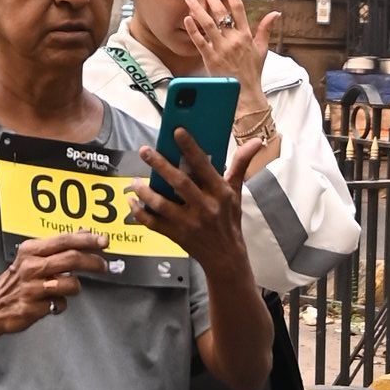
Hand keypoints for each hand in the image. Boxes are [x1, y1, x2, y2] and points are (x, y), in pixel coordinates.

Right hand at [0, 232, 109, 335]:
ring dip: (74, 287)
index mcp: (31, 250)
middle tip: (104, 266)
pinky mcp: (32, 307)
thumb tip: (86, 232)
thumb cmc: (19, 280)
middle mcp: (31, 266)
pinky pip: (60, 304)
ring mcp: (32, 288)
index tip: (104, 241)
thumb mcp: (34, 256)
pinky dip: (59, 304)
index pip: (64, 240)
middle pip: (71, 259)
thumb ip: (59, 245)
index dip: (87, 240)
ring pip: (70, 284)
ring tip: (66, 289)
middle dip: (93, 262)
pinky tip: (50, 303)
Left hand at [138, 132, 253, 275]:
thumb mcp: (236, 192)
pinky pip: (154, 224)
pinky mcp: (177, 236)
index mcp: (220, 193)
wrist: (226, 258)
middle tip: (145, 151)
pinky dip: (140, 213)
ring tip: (135, 181)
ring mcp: (189, 224)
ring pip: (163, 205)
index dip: (190, 148)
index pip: (204, 166)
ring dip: (146, 192)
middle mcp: (205, 207)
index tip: (177, 131)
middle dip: (161, 165)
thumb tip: (258, 141)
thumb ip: (241, 165)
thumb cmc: (229, 219)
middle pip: (180, 183)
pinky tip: (132, 202)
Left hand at [181, 0, 283, 157]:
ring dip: (197, 8)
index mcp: (246, 34)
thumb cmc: (253, 71)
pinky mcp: (210, 59)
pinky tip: (186, 18)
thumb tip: (275, 13)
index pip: (238, 7)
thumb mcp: (262, 49)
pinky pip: (199, 41)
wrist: (245, 94)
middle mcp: (233, 39)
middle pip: (220, 11)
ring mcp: (221, 48)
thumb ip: (266, 29)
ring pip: (207, 24)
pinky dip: (193, 29)